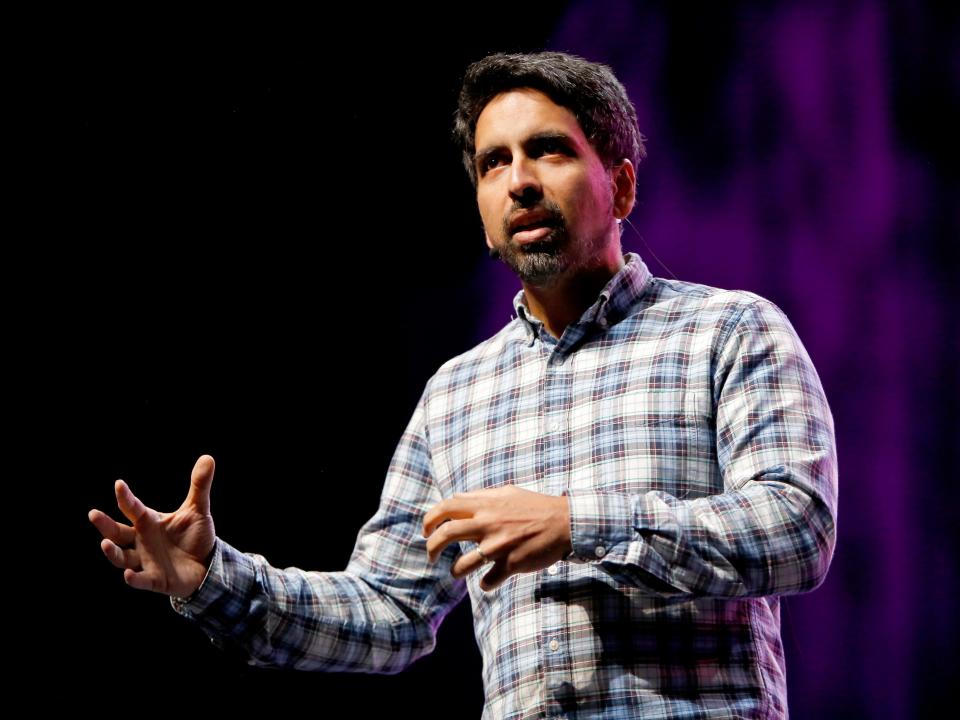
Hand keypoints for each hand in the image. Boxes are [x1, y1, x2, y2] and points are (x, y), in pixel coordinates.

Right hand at [88, 455, 216, 596]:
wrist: (207, 565)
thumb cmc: (195, 536)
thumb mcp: (197, 510)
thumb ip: (199, 486)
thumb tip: (208, 457)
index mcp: (149, 522)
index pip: (133, 509)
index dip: (126, 497)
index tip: (119, 484)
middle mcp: (142, 541)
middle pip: (118, 533)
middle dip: (105, 525)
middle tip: (93, 514)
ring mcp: (146, 561)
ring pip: (122, 558)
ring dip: (113, 552)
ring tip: (105, 543)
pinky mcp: (156, 580)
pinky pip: (141, 580)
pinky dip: (134, 578)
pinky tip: (128, 574)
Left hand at [423, 486, 571, 591]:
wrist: (564, 523)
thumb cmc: (535, 507)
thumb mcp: (507, 493)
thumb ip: (481, 497)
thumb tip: (458, 500)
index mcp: (485, 505)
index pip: (446, 507)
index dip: (429, 519)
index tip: (426, 531)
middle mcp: (488, 524)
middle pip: (445, 535)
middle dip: (431, 548)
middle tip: (431, 556)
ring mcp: (498, 546)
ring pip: (462, 566)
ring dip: (455, 572)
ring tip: (457, 572)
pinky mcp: (511, 564)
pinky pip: (487, 582)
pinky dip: (485, 585)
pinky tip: (488, 581)